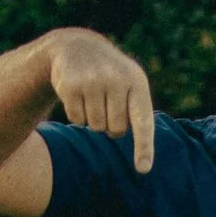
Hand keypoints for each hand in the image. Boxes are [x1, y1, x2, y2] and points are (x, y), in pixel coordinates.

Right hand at [43, 27, 155, 171]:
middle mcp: (116, 80)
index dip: (144, 147)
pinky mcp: (71, 86)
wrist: (77, 47)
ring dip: (93, 119)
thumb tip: (144, 162)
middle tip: (106, 104)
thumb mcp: (130, 85)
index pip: (143, 122)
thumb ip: (139, 115)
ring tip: (92, 97)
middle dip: (110, 125)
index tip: (143, 169)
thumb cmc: (111, 75)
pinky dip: (77, 114)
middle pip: (115, 130)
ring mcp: (92, 82)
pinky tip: (78, 95)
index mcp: (136, 82)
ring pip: (95, 127)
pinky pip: (76, 120)